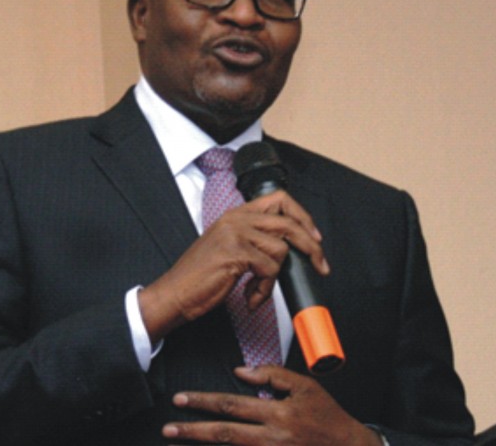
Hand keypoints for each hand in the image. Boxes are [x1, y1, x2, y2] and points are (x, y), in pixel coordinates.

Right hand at [139, 190, 327, 341]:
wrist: (175, 294)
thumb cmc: (200, 276)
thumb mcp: (229, 248)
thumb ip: (254, 240)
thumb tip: (289, 248)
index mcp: (235, 214)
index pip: (279, 199)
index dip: (302, 217)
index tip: (314, 237)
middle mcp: (236, 219)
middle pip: (288, 222)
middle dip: (310, 247)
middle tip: (320, 265)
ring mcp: (235, 234)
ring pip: (280, 250)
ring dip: (274, 279)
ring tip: (257, 290)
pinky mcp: (235, 253)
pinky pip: (270, 270)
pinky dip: (264, 290)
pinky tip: (250, 297)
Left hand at [163, 366, 382, 444]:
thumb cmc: (328, 418)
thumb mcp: (305, 387)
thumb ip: (272, 375)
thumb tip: (240, 371)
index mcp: (277, 413)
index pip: (231, 404)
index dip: (203, 402)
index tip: (181, 400)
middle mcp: (271, 439)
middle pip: (224, 434)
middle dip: (192, 430)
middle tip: (169, 429)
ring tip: (178, 444)